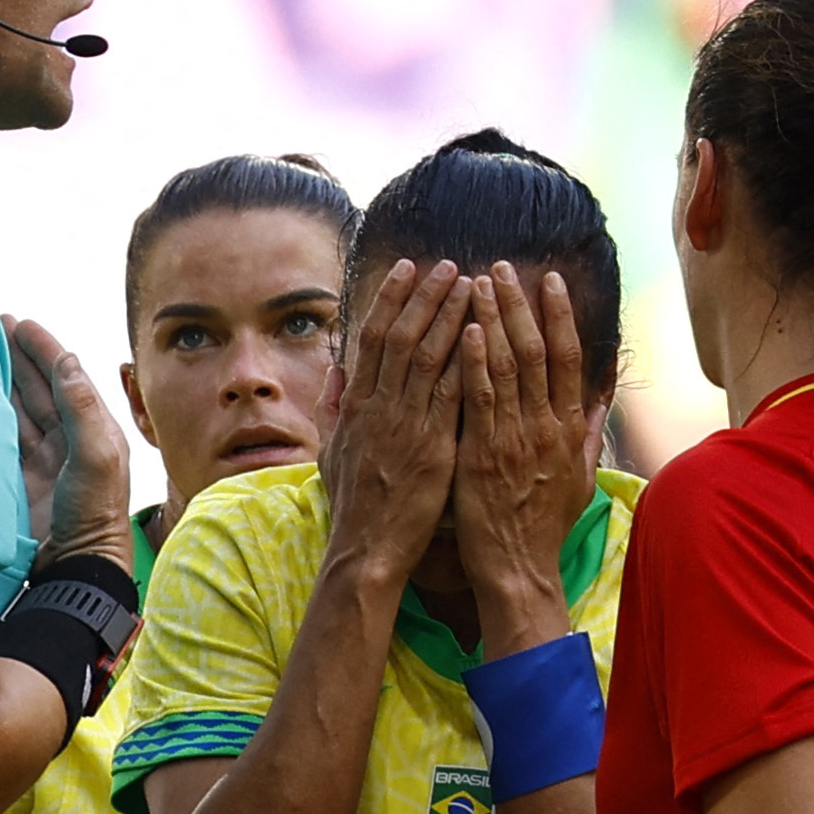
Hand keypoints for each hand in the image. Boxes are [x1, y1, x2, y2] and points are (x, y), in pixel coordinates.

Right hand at [5, 315, 131, 566]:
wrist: (74, 567)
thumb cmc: (94, 515)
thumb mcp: (96, 458)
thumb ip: (82, 409)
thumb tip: (68, 361)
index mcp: (93, 429)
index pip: (64, 377)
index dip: (43, 349)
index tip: (21, 323)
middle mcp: (68, 439)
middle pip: (38, 387)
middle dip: (18, 356)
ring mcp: (42, 458)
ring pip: (18, 408)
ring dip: (1, 380)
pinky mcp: (18, 477)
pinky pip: (2, 436)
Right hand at [317, 259, 470, 584]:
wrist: (367, 550)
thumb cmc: (354, 505)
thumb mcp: (331, 452)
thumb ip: (333, 407)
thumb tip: (336, 370)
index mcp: (357, 405)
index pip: (372, 337)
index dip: (391, 298)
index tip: (408, 268)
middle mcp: (380, 407)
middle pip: (401, 335)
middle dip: (425, 295)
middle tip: (447, 263)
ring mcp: (406, 425)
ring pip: (427, 356)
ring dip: (449, 315)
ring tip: (470, 283)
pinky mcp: (433, 447)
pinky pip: (451, 394)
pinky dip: (464, 360)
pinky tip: (481, 334)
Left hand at [454, 265, 606, 657]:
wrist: (519, 569)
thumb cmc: (544, 525)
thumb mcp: (580, 477)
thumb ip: (590, 431)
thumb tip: (603, 394)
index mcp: (568, 428)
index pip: (568, 358)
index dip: (559, 315)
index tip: (548, 281)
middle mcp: (546, 427)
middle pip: (537, 351)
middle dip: (520, 304)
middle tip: (503, 267)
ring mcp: (515, 439)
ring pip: (506, 367)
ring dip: (492, 321)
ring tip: (477, 283)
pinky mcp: (483, 454)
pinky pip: (479, 400)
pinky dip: (474, 363)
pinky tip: (464, 330)